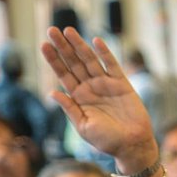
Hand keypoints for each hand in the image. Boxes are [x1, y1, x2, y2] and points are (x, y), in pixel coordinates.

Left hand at [41, 28, 155, 167]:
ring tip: (67, 30)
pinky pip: (112, 65)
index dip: (54, 60)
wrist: (132, 146)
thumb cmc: (108, 141)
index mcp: (79, 97)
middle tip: (51, 31)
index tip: (43, 45)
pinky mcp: (122, 84)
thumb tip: (53, 92)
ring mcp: (106, 84)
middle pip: (74, 63)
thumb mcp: (83, 127)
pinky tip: (95, 41)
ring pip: (90, 60)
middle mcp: (91, 88)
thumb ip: (70, 109)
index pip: (63, 74)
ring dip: (79, 45)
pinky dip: (105, 53)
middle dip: (63, 47)